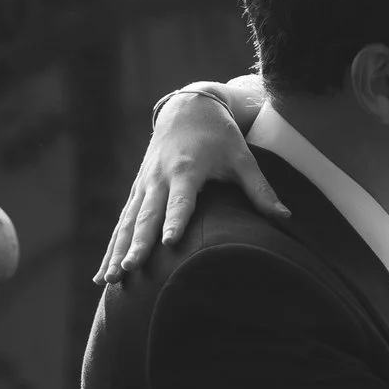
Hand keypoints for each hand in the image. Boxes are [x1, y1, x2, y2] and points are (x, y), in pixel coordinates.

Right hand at [94, 77, 280, 281]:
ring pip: (127, 223)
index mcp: (187, 168)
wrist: (187, 107)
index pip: (181, 199)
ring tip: (109, 280)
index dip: (174, 219)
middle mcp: (160, 178)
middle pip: (146, 215)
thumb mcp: (242, 157)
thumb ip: (260, 189)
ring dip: (117, 252)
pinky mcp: (137, 192)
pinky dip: (111, 249)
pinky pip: (122, 224)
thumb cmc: (220, 135)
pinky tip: (103, 276)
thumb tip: (286, 217)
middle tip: (128, 270)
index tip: (168, 242)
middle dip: (137, 244)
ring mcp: (144, 185)